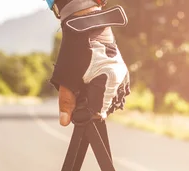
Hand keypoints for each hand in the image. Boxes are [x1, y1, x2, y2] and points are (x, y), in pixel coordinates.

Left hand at [51, 6, 130, 125]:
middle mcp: (118, 81)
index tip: (78, 108)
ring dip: (101, 99)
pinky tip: (98, 84)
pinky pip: (118, 91)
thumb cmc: (75, 53)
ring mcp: (123, 77)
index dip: (86, 112)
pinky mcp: (123, 73)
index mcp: (106, 83)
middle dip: (93, 105)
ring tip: (89, 86)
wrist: (88, 29)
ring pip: (113, 100)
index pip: (98, 111)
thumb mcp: (67, 79)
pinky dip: (108, 92)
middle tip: (82, 92)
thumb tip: (65, 122)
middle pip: (106, 107)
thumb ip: (67, 102)